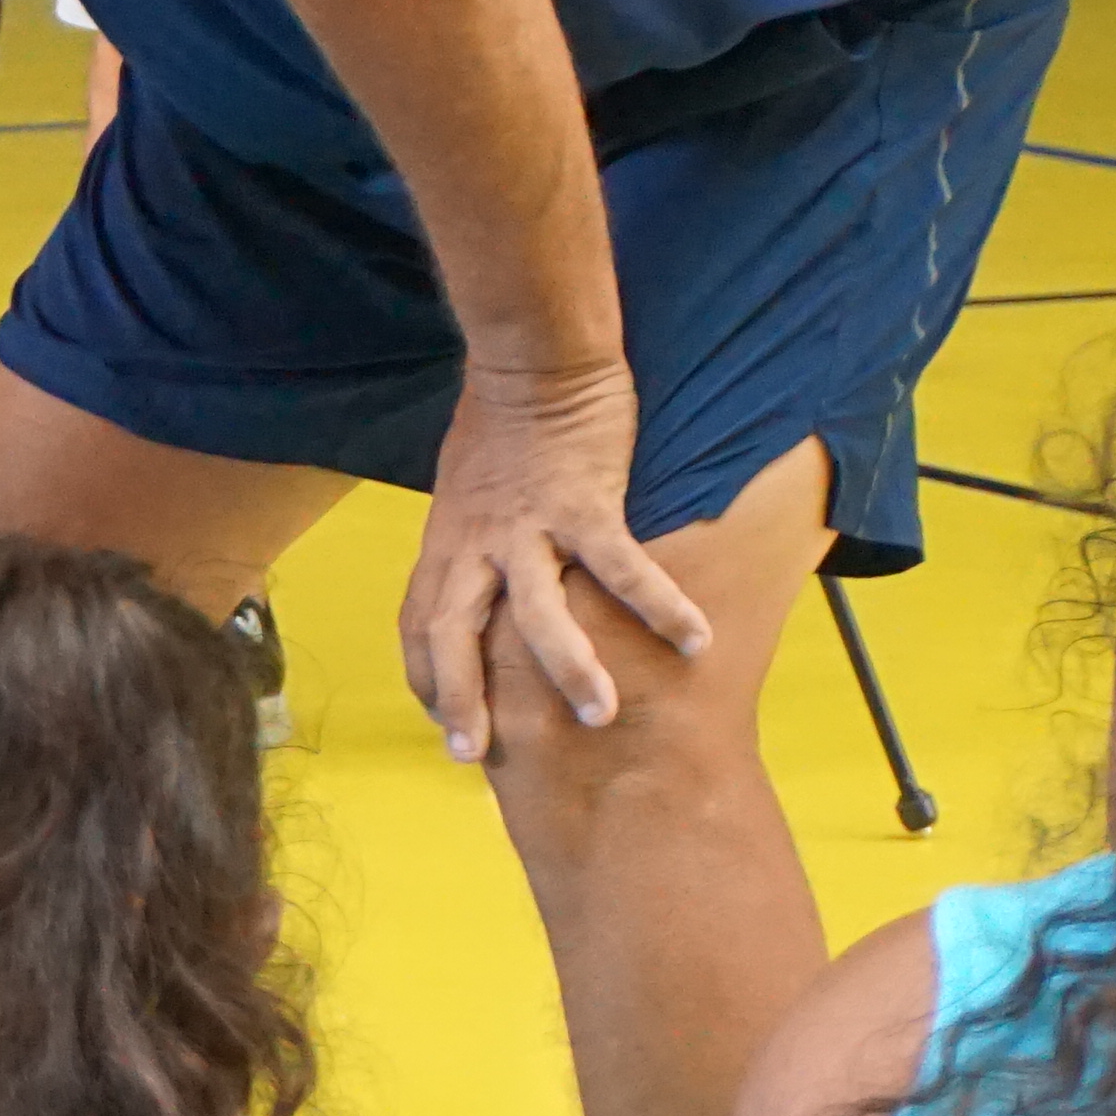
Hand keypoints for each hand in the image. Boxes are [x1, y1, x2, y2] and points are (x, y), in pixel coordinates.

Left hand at [397, 357, 707, 760]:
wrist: (530, 357)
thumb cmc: (500, 427)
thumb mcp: (464, 496)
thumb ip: (471, 548)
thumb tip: (484, 594)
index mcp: (446, 544)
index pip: (419, 627)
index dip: (427, 679)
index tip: (444, 724)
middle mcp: (475, 544)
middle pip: (453, 635)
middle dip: (462, 699)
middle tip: (476, 758)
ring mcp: (527, 526)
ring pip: (539, 614)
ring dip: (569, 670)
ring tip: (600, 717)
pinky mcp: (583, 503)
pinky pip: (621, 566)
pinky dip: (657, 604)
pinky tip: (695, 639)